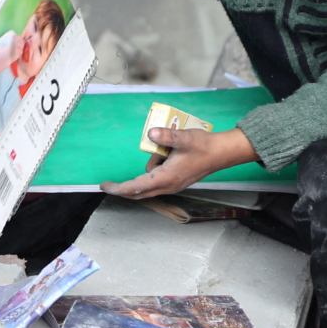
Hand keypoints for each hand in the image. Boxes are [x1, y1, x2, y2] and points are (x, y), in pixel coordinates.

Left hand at [101, 128, 258, 198]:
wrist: (222, 153)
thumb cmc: (203, 146)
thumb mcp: (185, 138)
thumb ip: (167, 136)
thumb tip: (152, 134)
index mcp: (166, 178)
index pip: (136, 187)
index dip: (119, 188)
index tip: (105, 186)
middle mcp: (167, 185)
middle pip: (138, 193)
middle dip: (123, 189)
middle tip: (108, 183)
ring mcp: (172, 185)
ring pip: (147, 186)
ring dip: (145, 173)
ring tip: (165, 150)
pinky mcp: (176, 182)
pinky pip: (155, 182)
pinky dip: (151, 173)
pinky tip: (164, 155)